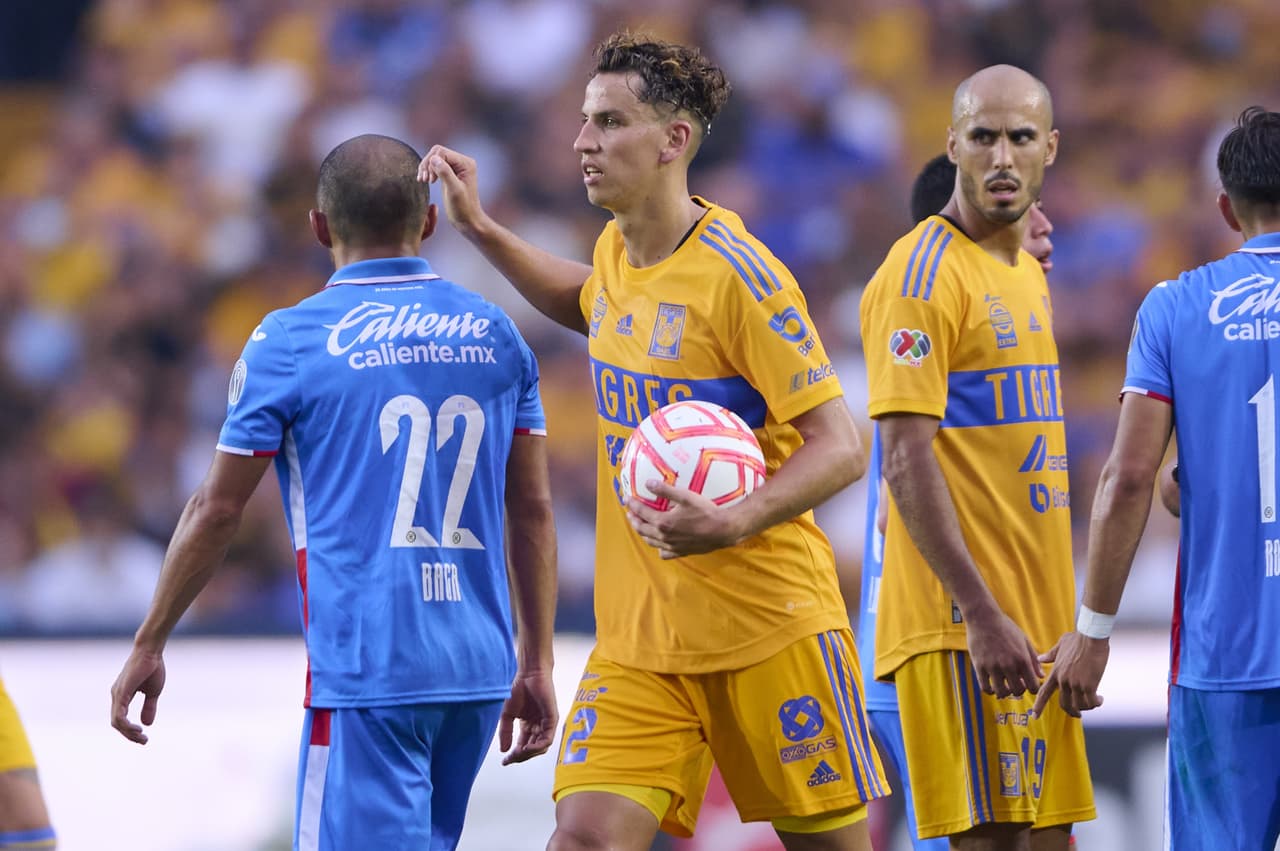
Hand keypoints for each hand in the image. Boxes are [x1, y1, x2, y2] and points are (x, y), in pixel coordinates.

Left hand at [110, 647, 166, 744]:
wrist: (151, 651)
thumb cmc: (152, 667)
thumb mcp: (153, 692)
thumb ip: (148, 707)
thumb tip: (147, 724)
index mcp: (122, 696)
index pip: (121, 719)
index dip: (130, 731)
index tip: (143, 737)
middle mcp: (116, 696)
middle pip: (116, 723)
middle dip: (129, 735)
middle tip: (143, 741)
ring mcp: (117, 694)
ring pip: (116, 722)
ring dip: (128, 733)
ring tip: (142, 737)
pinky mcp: (121, 693)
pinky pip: (119, 715)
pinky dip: (126, 725)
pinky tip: (137, 728)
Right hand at [418, 145, 485, 235]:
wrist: (467, 220)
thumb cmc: (463, 208)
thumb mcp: (454, 190)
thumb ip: (445, 173)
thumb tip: (433, 158)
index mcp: (466, 163)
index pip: (442, 152)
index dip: (432, 163)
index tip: (431, 181)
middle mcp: (462, 163)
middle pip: (437, 153)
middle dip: (427, 164)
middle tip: (424, 180)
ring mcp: (456, 168)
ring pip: (434, 158)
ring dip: (426, 168)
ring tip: (423, 180)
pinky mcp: (450, 174)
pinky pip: (435, 166)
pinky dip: (428, 171)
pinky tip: (425, 180)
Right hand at [499, 670, 557, 764]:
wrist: (528, 674)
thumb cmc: (519, 689)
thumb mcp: (507, 714)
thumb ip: (506, 732)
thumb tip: (504, 750)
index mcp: (529, 725)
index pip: (523, 746)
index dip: (514, 756)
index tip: (505, 761)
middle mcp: (539, 726)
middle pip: (532, 749)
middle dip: (520, 756)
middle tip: (510, 758)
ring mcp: (547, 724)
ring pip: (540, 747)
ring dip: (528, 753)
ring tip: (517, 754)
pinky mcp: (552, 719)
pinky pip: (547, 739)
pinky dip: (537, 746)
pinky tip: (527, 748)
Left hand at [626, 481, 743, 558]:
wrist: (723, 530)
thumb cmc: (705, 511)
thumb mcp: (685, 496)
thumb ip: (665, 490)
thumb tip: (647, 483)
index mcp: (663, 522)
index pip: (642, 512)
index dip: (632, 505)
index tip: (627, 498)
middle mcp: (664, 537)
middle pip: (642, 529)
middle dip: (634, 520)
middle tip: (630, 513)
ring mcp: (672, 546)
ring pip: (651, 542)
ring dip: (643, 533)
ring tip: (640, 526)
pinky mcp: (681, 552)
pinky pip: (664, 553)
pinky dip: (658, 547)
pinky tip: (660, 543)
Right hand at [964, 605, 1043, 697]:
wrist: (983, 618)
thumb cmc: (1005, 627)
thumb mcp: (1024, 641)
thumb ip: (1033, 660)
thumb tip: (1041, 676)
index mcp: (1022, 659)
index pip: (1033, 687)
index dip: (1032, 688)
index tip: (1028, 684)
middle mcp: (1008, 665)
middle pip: (1018, 691)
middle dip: (1019, 690)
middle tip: (1015, 684)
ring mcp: (993, 667)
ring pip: (1001, 692)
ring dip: (1004, 692)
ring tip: (1003, 686)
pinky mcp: (979, 666)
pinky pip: (985, 688)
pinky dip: (990, 691)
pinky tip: (992, 685)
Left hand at [1031, 632, 1108, 717]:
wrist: (1091, 636)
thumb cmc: (1078, 639)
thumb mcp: (1060, 646)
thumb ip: (1051, 655)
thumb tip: (1040, 658)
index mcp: (1055, 672)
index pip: (1043, 693)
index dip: (1039, 706)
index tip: (1035, 716)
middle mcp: (1063, 680)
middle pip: (1064, 704)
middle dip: (1072, 711)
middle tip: (1078, 714)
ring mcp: (1075, 684)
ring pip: (1079, 705)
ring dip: (1088, 707)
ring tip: (1095, 701)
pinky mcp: (1089, 685)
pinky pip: (1091, 702)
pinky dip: (1096, 703)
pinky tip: (1101, 699)